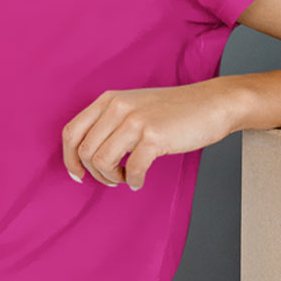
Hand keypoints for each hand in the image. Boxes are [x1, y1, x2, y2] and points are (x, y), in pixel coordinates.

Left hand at [62, 79, 245, 190]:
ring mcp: (135, 121)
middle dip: (95, 173)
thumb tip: (86, 156)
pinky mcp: (154, 136)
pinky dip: (133, 181)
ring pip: (102, 162)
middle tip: (112, 179)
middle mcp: (117, 107)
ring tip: (126, 178)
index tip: (78, 174)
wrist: (211, 103)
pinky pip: (131, 169)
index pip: (71, 132)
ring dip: (112, 178)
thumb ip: (109, 123)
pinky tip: (139, 181)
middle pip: (85, 152)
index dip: (69, 158)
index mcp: (108, 99)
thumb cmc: (173, 110)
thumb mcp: (133, 106)